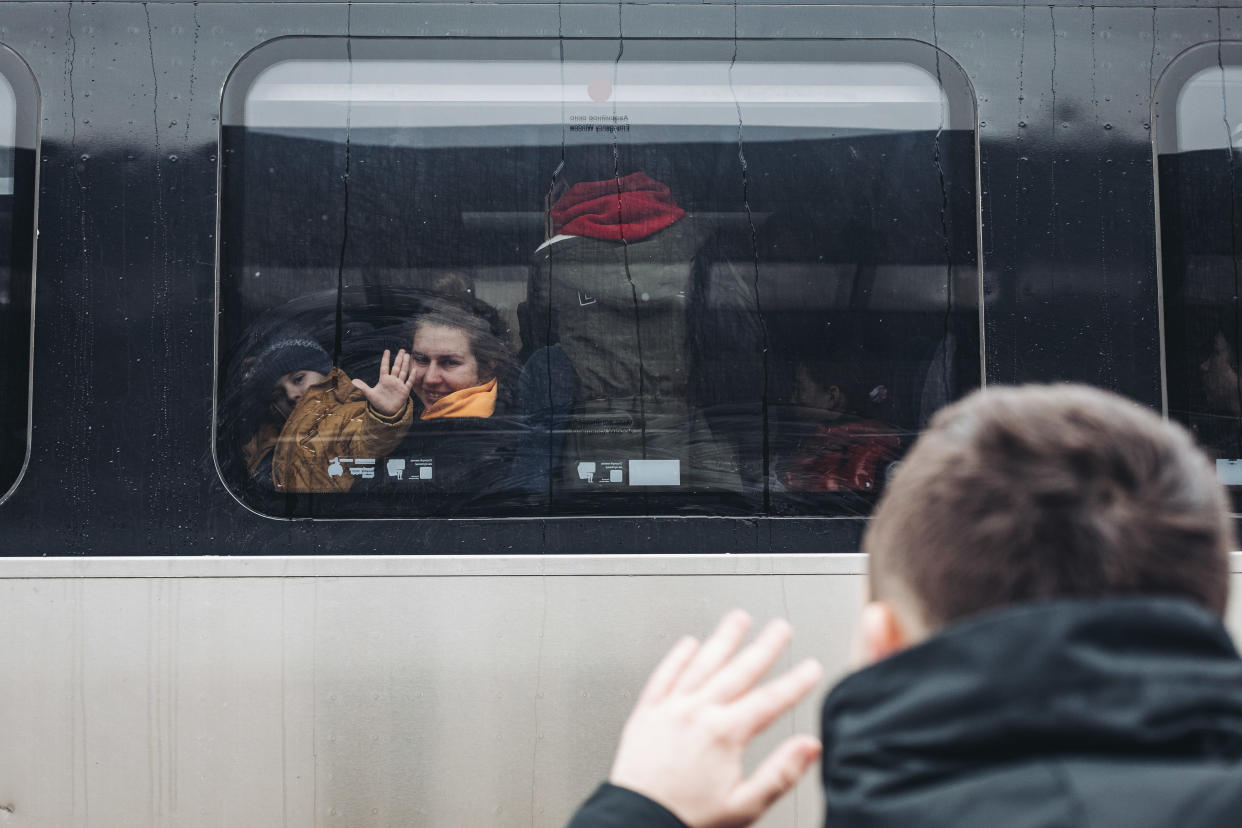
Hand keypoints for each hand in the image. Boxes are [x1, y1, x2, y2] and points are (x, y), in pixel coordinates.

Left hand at [353, 349, 414, 416]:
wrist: (387, 412)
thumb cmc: (378, 403)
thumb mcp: (369, 394)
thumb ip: (363, 386)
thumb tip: (353, 381)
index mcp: (384, 380)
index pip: (385, 367)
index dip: (385, 359)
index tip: (387, 351)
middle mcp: (392, 380)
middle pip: (396, 367)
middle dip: (399, 358)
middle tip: (402, 350)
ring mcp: (399, 385)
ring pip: (403, 372)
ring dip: (405, 364)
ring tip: (407, 355)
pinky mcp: (405, 391)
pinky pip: (409, 382)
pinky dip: (412, 376)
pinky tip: (414, 369)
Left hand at [609, 611, 823, 827]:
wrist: (635, 823)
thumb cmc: (687, 819)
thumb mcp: (743, 806)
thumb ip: (780, 773)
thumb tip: (809, 748)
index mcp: (723, 735)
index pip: (770, 700)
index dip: (795, 682)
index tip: (811, 668)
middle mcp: (696, 713)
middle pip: (739, 672)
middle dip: (764, 648)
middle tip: (781, 629)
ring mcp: (669, 709)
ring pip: (702, 664)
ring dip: (723, 639)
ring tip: (739, 619)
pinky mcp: (646, 713)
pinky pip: (664, 676)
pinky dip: (677, 657)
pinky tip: (688, 644)